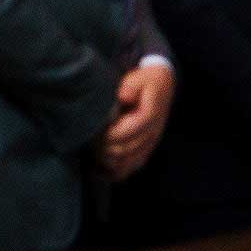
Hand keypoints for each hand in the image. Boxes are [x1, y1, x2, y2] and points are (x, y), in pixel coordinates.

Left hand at [96, 64, 174, 180]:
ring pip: (126, 163)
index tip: (93, 128)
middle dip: (101, 147)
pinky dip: (115, 172)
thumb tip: (121, 97)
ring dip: (106, 159)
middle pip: (123, 151)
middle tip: (88, 138)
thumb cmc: (145, 82)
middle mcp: (152, 134)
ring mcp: (150, 144)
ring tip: (93, 149)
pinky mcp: (146, 150)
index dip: (105, 136)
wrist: (162, 86)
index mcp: (149, 116)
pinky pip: (131, 168)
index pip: (124, 134)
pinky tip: (100, 169)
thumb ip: (130, 87)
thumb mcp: (139, 78)